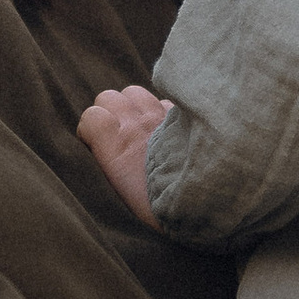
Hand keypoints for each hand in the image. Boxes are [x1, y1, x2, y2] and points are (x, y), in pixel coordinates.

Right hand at [78, 83, 170, 225]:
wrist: (207, 201)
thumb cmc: (163, 205)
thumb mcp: (125, 186)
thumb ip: (112, 155)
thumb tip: (103, 137)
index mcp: (118, 148)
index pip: (91, 117)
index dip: (91, 128)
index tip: (98, 142)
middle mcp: (136, 126)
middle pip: (108, 98)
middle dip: (110, 112)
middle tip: (121, 134)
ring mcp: (160, 116)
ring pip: (133, 93)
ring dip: (134, 106)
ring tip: (142, 126)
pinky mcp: (182, 113)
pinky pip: (163, 100)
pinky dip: (161, 111)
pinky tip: (168, 129)